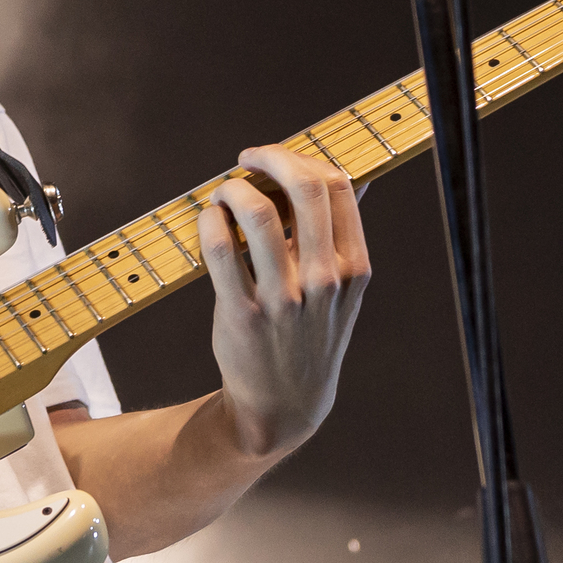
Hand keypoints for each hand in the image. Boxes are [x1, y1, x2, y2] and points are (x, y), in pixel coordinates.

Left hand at [198, 144, 371, 459]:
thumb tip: (351, 180)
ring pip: (258, 213)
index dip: (302, 158)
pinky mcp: (242, 314)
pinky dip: (210, 220)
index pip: (338, 186)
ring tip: (224, 192)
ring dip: (234, 188)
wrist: (284, 405)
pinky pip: (220, 248)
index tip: (277, 159)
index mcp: (353, 268)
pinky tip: (209, 218)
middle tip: (247, 158)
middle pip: (304, 188)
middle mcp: (324, 281)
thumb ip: (343, 237)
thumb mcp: (343, 292)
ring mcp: (283, 299)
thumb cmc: (311, 336)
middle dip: (271, 158)